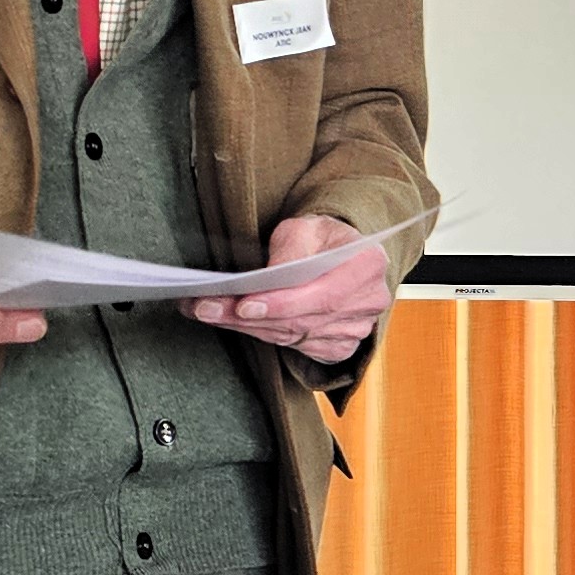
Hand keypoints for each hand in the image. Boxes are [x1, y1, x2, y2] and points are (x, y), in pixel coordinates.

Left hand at [191, 214, 391, 366]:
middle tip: (206, 308)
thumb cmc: (320, 238)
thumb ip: (290, 247)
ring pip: (294, 337)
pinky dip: (261, 335)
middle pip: (303, 320)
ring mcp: (357, 329)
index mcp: (369, 265)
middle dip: (250, 317)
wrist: (337, 255)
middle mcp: (368, 302)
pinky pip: (295, 348)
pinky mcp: (340, 347)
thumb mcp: (305, 225)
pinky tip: (233, 323)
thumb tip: (269, 278)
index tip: (244, 306)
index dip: (283, 304)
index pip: (324, 294)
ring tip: (208, 312)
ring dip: (247, 327)